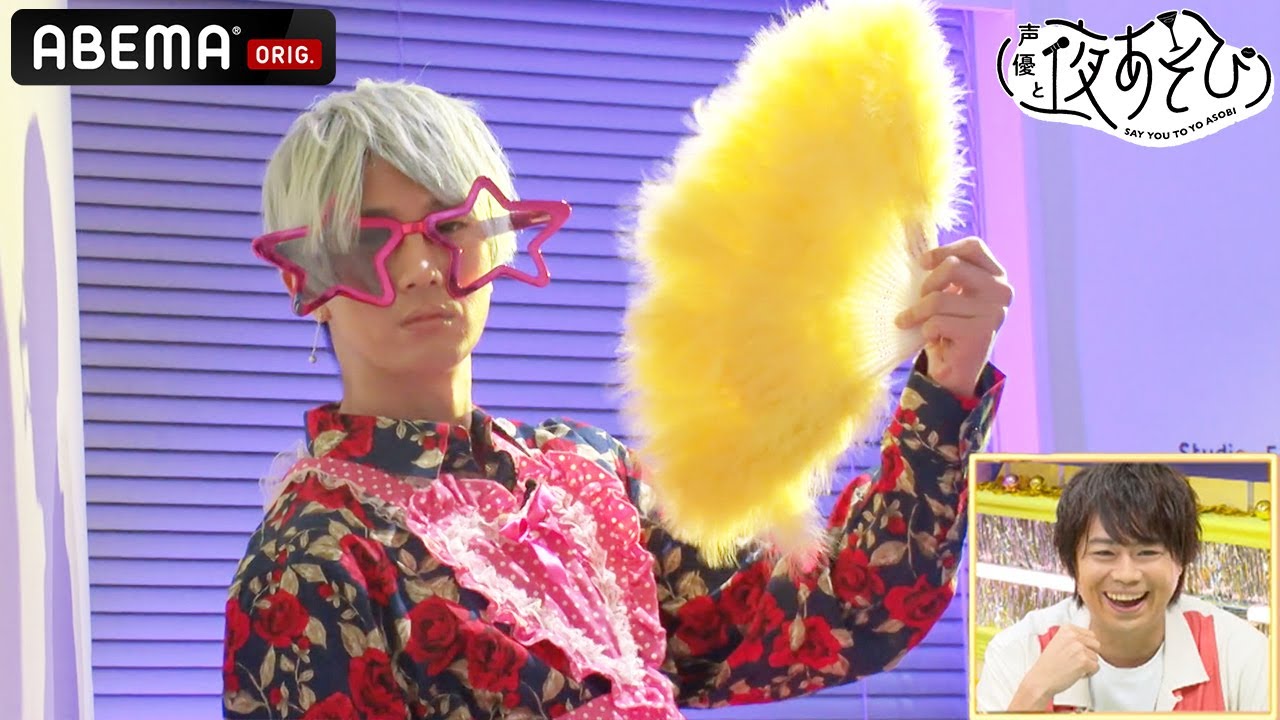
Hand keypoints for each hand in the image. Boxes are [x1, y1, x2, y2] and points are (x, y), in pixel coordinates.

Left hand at [895, 236, 1012, 397]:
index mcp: (996, 276)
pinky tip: (934, 339)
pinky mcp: (980, 334)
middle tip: (920, 301)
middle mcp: (1001, 292)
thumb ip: (944, 271)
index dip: (944, 250)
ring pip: (938, 298)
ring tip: (917, 322)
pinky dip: (925, 332)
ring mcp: (994, 313)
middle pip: (952, 267)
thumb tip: (915, 242)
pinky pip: (936, 322)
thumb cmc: (948, 325)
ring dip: (918, 312)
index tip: (922, 263)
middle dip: (927, 285)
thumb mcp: (948, 292)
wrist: (954, 371)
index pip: (973, 247)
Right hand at [1009, 625, 1100, 710]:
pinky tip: (1076, 673)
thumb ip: (1073, 639)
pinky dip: (1089, 673)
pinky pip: (1096, 667)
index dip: (1086, 646)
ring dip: (1088, 665)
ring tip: (1073, 667)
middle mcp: (1073, 636)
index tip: (1076, 652)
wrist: (1041, 679)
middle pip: (1096, 644)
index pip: (1090, 634)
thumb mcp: (1058, 643)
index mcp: (1067, 629)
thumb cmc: (1048, 665)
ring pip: (1096, 657)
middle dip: (1089, 654)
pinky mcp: (1084, 661)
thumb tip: (1088, 640)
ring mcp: (1079, 648)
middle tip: (1076, 661)